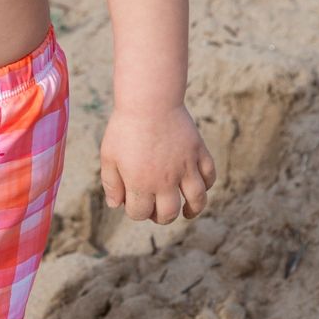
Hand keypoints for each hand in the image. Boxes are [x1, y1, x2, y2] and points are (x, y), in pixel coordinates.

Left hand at [99, 104, 215, 223]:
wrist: (149, 101)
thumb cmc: (125, 128)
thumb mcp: (109, 155)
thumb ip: (111, 183)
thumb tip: (115, 205)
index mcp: (141, 183)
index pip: (140, 213)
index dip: (135, 211)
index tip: (133, 202)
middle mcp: (166, 181)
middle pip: (169, 213)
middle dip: (162, 217)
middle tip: (158, 211)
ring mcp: (186, 167)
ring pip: (197, 200)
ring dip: (192, 210)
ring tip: (186, 211)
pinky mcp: (199, 153)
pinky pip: (210, 176)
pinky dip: (207, 185)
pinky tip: (198, 186)